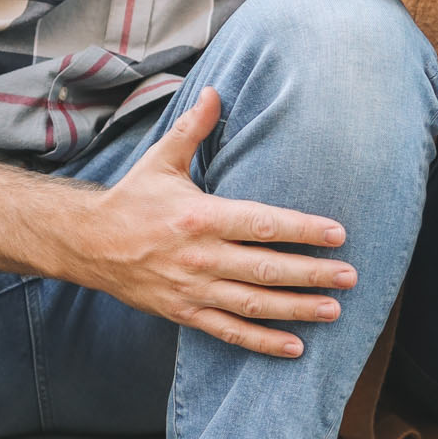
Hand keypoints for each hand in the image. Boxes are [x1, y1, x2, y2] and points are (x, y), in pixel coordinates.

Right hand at [57, 89, 356, 357]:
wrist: (87, 244)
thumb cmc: (132, 199)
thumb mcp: (162, 159)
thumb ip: (193, 128)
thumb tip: (216, 91)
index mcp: (200, 216)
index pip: (261, 224)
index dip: (302, 229)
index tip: (338, 234)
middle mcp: (199, 255)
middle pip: (266, 268)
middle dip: (312, 273)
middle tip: (350, 276)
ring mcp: (192, 288)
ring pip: (254, 304)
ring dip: (296, 309)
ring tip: (333, 310)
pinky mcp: (185, 312)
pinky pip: (229, 330)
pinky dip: (262, 342)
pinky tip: (295, 347)